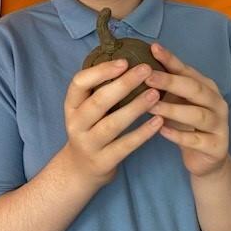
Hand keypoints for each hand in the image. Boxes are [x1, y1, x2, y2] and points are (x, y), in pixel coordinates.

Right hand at [63, 59, 163, 186]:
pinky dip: (143, 133)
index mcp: (71, 105)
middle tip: (146, 70)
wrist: (80, 170)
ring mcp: (88, 144)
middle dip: (123, 84)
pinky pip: (125, 146)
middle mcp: (76, 124)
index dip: (101, 71)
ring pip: (112, 124)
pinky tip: (158, 121)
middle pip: (98, 102)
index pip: (79, 82)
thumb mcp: (85, 109)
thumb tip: (127, 61)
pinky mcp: (103, 161)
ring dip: (135, 107)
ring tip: (155, 94)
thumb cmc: (90, 130)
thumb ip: (99, 90)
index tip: (124, 62)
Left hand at [145, 43, 228, 176]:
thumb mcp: (176, 103)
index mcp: (206, 87)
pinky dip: (179, 135)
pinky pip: (197, 140)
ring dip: (173, 109)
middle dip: (170, 82)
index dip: (170, 60)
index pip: (187, 70)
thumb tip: (135, 68)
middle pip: (194, 89)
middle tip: (148, 77)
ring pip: (197, 114)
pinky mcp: (216, 146)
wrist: (206, 158)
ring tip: (151, 106)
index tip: (152, 49)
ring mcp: (219, 124)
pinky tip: (161, 130)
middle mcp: (216, 102)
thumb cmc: (186, 125)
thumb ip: (163, 87)